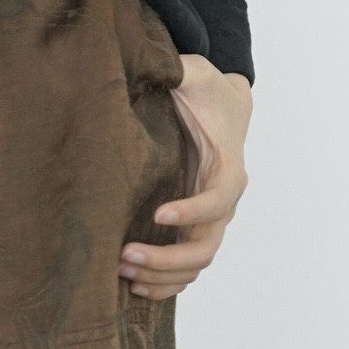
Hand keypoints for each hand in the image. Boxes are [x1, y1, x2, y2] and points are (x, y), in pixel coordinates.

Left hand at [119, 54, 251, 298]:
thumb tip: (151, 62)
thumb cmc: (205, 89)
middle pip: (206, 245)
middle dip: (167, 257)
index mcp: (228, 167)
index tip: (159, 214)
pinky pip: (187, 268)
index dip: (192, 211)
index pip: (219, 199)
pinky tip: (134, 286)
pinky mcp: (193, 227)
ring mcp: (209, 218)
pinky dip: (166, 283)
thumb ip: (177, 68)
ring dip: (161, 274)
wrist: (219, 104)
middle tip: (124, 254)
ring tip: (120, 269)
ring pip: (195, 263)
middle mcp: (223, 200)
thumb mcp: (192, 71)